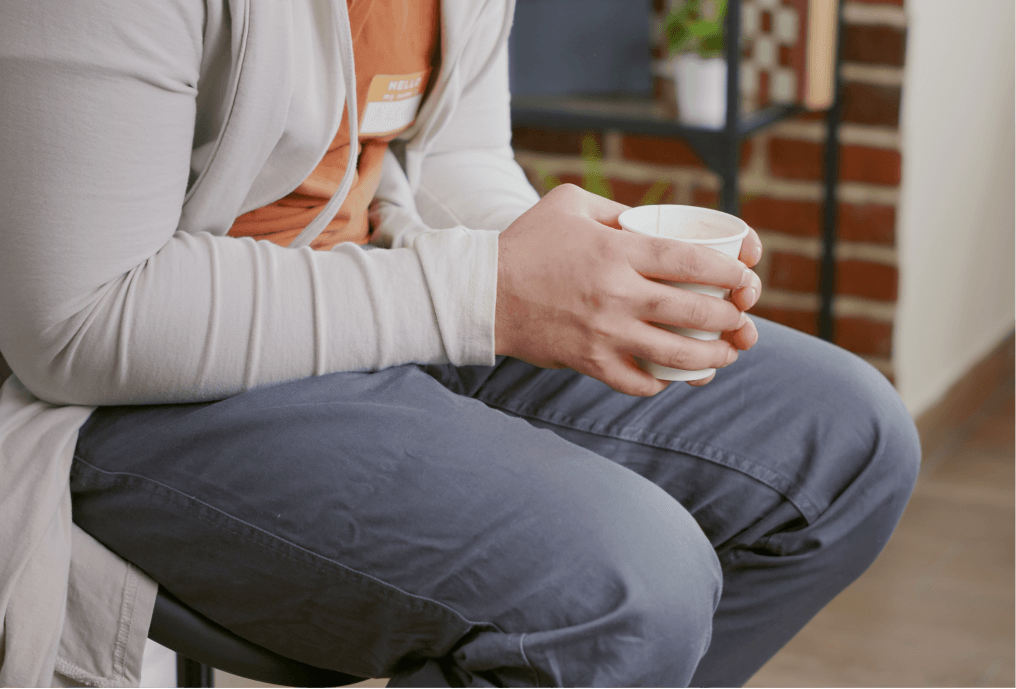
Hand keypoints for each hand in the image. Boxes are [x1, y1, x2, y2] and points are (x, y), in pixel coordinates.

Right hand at [495, 184, 761, 395]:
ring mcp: (605, 333)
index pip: (693, 263)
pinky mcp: (589, 362)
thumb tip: (652, 220)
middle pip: (696, 312)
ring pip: (677, 354)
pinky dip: (662, 383)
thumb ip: (616, 210)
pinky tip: (672, 377)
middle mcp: (617, 295)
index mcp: (617, 251)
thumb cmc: (526, 243)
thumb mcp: (570, 204)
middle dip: (731, 316)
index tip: (744, 275)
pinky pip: (638, 382)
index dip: (731, 271)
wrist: (483, 293)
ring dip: (713, 357)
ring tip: (726, 354)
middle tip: (741, 316)